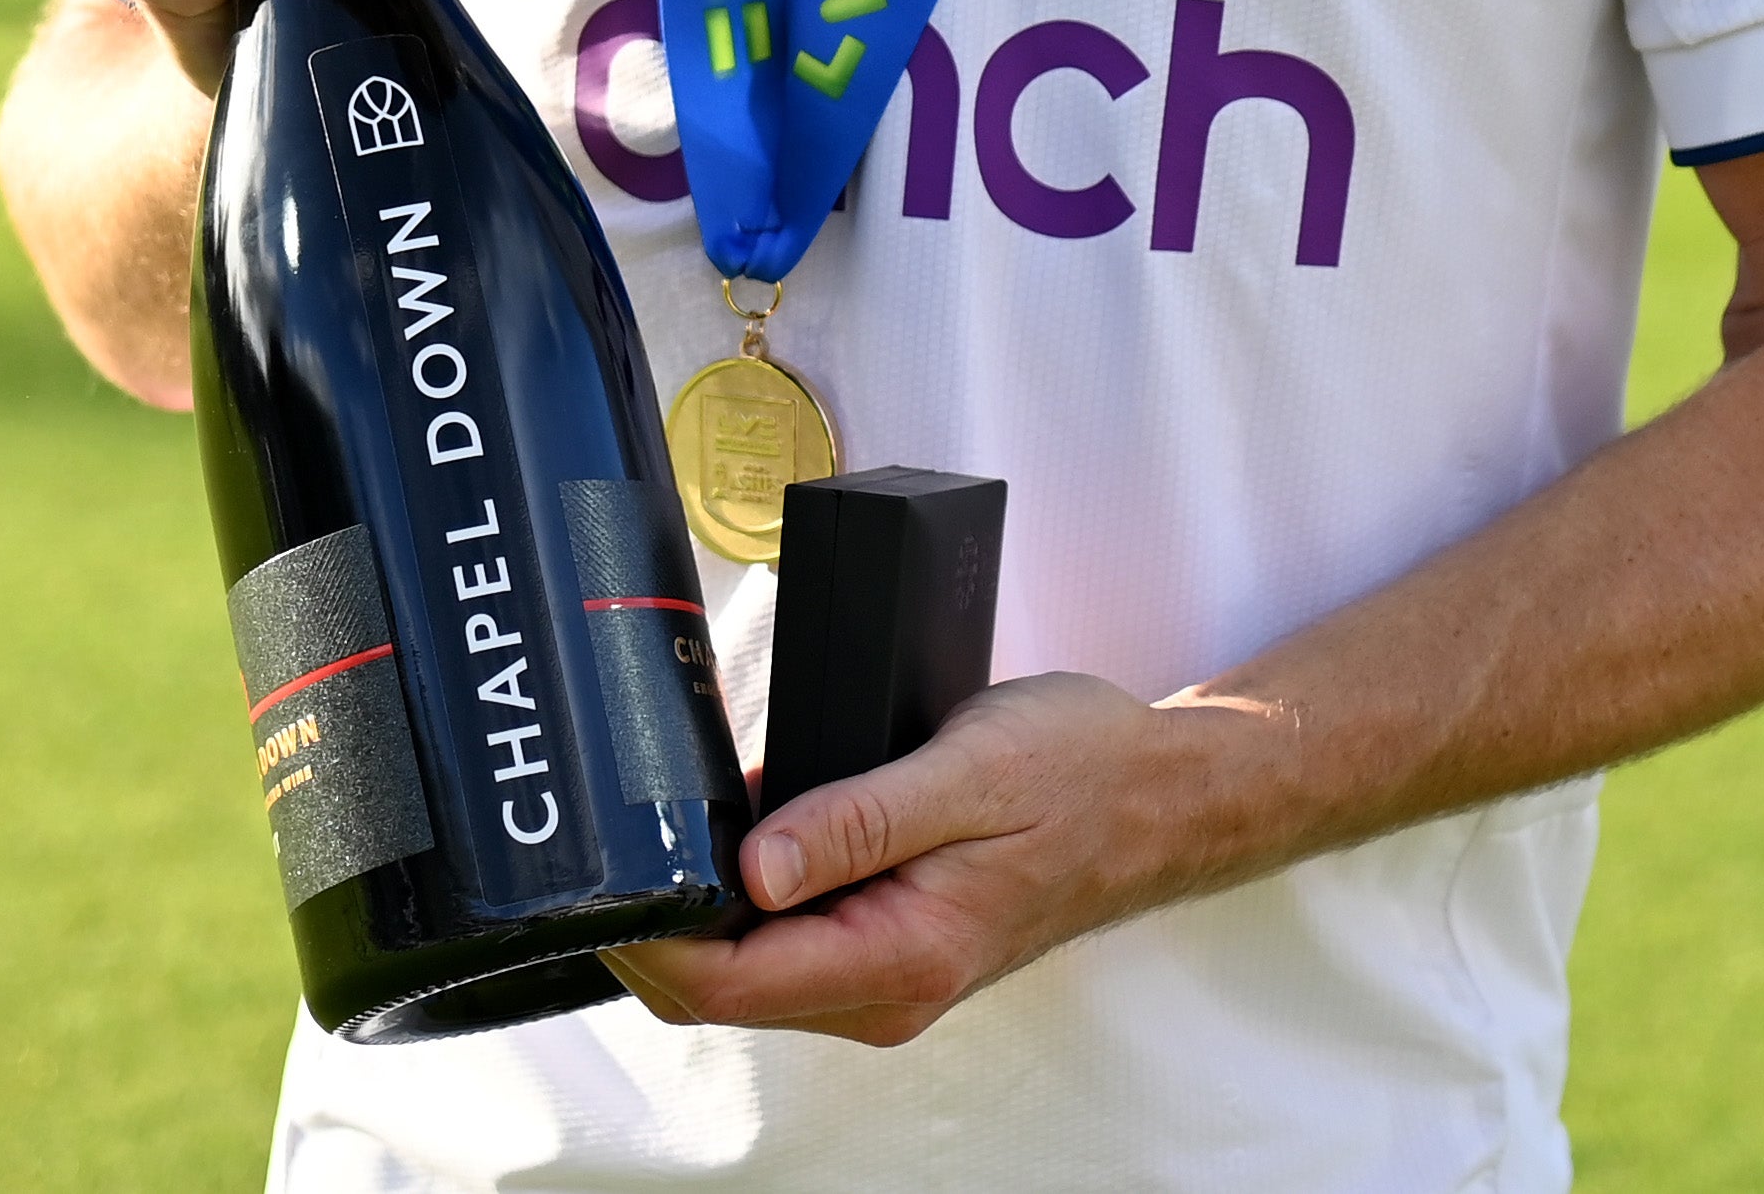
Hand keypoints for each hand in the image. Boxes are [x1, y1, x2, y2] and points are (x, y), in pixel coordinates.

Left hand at [601, 676, 1221, 1046]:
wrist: (1161, 797)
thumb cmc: (1079, 773)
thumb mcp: (967, 772)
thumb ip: (855, 821)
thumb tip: (749, 869)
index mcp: (900, 958)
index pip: (727, 985)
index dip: (648, 938)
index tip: (602, 873)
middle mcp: (883, 991)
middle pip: (719, 991)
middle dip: (652, 925)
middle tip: (611, 830)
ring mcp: (884, 976)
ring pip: (745, 971)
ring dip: (694, 908)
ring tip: (659, 817)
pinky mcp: (887, 946)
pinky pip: (784, 944)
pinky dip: (739, 899)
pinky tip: (726, 830)